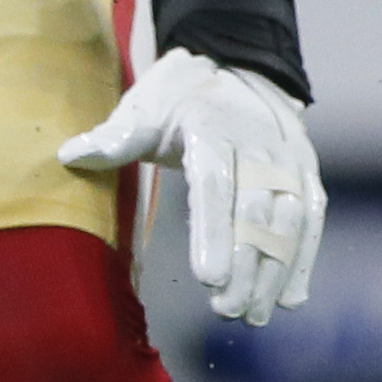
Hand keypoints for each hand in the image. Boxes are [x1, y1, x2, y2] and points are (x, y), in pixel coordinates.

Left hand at [62, 47, 325, 324]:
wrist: (236, 66)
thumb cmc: (178, 97)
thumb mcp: (144, 107)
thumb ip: (116, 137)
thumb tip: (71, 155)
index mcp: (213, 129)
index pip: (214, 186)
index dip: (213, 233)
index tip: (209, 277)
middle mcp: (260, 146)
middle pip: (254, 213)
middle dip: (245, 264)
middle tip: (227, 310)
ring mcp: (289, 160)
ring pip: (288, 222)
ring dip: (274, 270)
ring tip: (252, 315)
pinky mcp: (306, 173)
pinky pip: (310, 220)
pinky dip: (303, 259)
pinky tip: (289, 300)